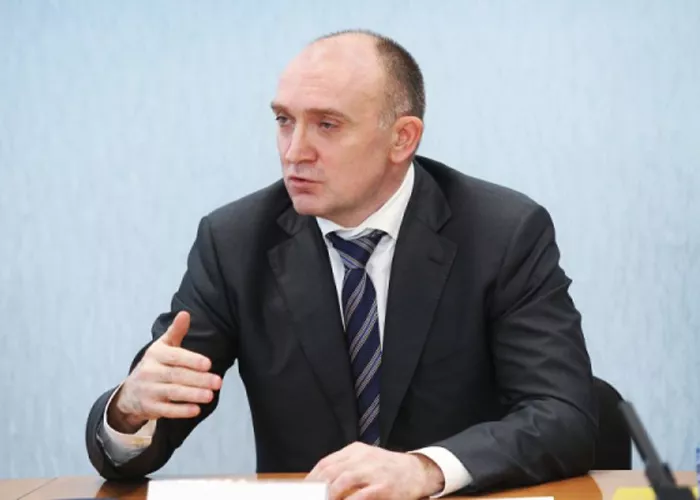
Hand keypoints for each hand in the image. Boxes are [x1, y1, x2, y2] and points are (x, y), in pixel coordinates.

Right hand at [107, 311, 221, 432]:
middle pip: (176, 376)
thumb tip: (185, 314)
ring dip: (193, 395)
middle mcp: (150, 372)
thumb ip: (176, 331)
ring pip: (172, 393)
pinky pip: (166, 410)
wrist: (130, 392)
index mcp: (156, 354)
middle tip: (218, 382)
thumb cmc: (154, 365)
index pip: (175, 357)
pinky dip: (181, 411)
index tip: (209, 364)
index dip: (192, 360)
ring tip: (210, 395)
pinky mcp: (149, 407)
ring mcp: (148, 390)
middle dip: (198, 379)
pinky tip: (196, 410)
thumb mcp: (163, 346)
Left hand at [306, 442, 444, 499]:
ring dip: (329, 495)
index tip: (302, 491)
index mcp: (355, 451)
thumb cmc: (387, 469)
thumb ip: (344, 468)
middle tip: (309, 499)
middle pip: (331, 472)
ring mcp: (373, 471)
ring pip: (343, 481)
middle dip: (316, 489)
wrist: (416, 471)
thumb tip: (320, 484)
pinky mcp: (384, 486)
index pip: (325, 463)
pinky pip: (361, 495)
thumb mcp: (365, 461)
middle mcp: (362, 458)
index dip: (311, 479)